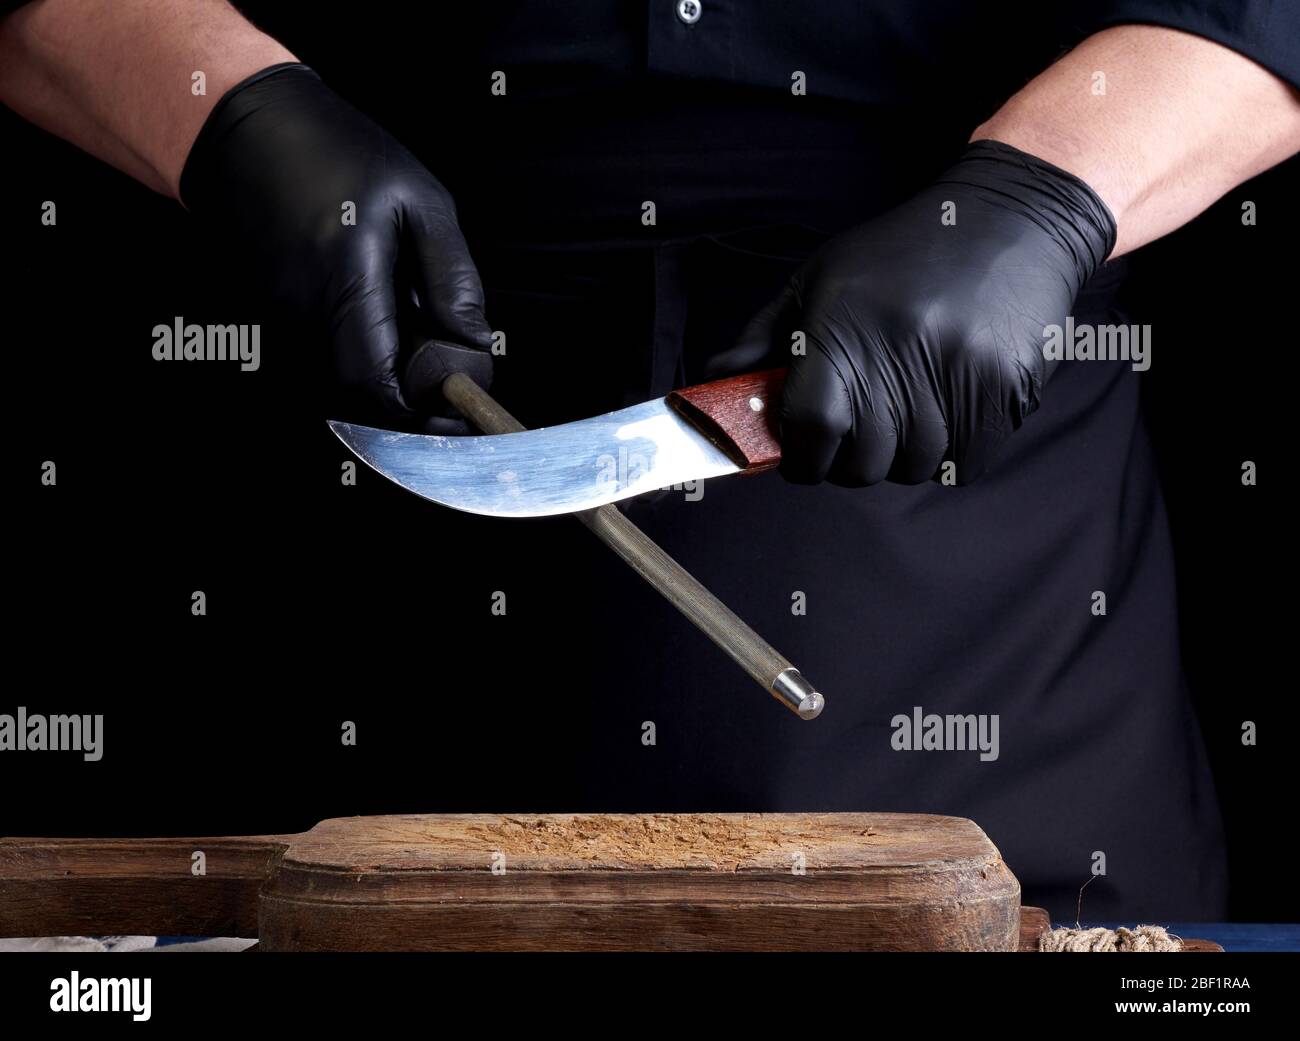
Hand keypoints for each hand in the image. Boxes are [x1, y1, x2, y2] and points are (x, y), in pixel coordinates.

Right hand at [179, 64, 491, 430]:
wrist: (244, 126)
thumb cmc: (335, 150)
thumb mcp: (420, 201)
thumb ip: (452, 279)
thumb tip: (472, 344)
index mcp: (344, 277)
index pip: (380, 384)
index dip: (420, 405)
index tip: (455, 399)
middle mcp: (303, 308)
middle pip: (363, 389)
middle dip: (409, 384)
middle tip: (442, 350)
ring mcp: (280, 316)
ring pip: (344, 372)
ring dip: (385, 360)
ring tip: (402, 305)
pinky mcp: (271, 313)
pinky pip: (326, 348)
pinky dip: (360, 339)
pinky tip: (369, 295)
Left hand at [711, 141, 1115, 484]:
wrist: (1011, 217)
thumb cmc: (901, 252)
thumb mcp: (819, 278)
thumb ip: (762, 337)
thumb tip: (713, 382)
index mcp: (845, 326)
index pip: (811, 426)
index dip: (801, 457)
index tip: (802, 458)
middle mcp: (901, 353)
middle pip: (862, 463)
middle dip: (849, 461)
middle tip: (856, 433)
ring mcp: (958, 374)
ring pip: (913, 468)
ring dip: (901, 456)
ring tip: (905, 412)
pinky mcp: (1004, 389)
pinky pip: (963, 463)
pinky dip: (949, 454)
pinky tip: (945, 412)